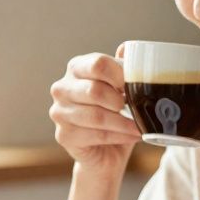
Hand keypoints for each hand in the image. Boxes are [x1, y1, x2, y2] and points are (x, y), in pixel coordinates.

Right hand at [48, 49, 140, 172]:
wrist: (106, 151)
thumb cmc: (115, 114)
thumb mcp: (122, 89)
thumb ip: (124, 69)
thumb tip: (126, 49)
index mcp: (77, 68)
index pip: (98, 63)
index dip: (120, 74)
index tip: (135, 85)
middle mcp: (62, 88)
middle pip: (95, 90)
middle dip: (120, 102)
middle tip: (136, 109)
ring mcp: (59, 112)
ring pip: (96, 116)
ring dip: (123, 123)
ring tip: (140, 126)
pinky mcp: (64, 136)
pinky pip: (96, 135)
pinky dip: (119, 136)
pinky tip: (132, 136)